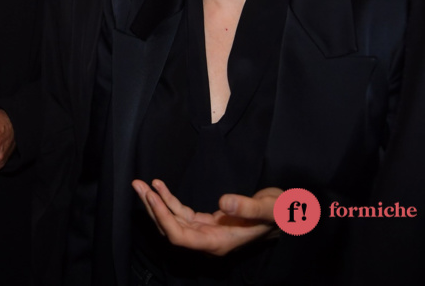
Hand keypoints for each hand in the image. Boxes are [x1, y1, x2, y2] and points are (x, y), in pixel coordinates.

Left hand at [131, 179, 281, 256]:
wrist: (287, 214)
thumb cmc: (281, 213)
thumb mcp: (269, 208)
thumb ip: (248, 208)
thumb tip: (224, 203)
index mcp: (219, 242)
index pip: (181, 236)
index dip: (163, 218)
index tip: (152, 197)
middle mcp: (209, 240)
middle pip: (171, 229)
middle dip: (153, 208)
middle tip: (137, 184)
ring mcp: (207, 232)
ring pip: (173, 221)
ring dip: (156, 203)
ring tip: (140, 183)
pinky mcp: (207, 222)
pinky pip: (182, 213)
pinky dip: (169, 200)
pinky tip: (159, 185)